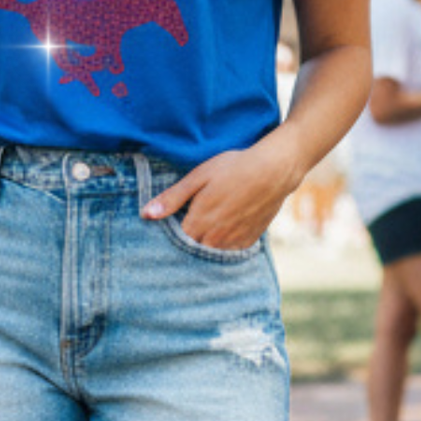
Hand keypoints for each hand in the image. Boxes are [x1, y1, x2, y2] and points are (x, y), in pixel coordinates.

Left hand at [141, 141, 296, 250]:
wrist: (274, 171)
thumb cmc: (234, 168)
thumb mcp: (198, 177)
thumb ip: (172, 198)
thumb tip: (146, 214)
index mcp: (198, 223)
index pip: (174, 241)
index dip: (169, 234)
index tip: (168, 226)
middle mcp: (215, 238)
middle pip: (192, 249)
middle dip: (186, 242)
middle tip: (188, 224)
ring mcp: (233, 242)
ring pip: (210, 252)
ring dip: (205, 244)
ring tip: (206, 226)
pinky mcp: (249, 241)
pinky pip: (230, 251)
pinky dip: (223, 244)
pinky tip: (224, 229)